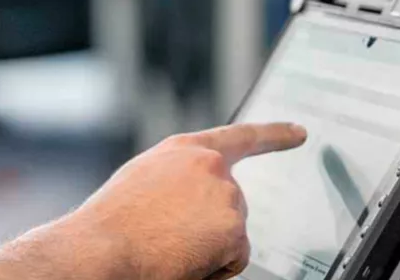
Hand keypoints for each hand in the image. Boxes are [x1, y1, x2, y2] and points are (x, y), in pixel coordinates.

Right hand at [41, 123, 307, 279]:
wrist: (100, 248)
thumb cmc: (111, 224)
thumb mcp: (144, 182)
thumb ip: (178, 179)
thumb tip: (196, 199)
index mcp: (183, 150)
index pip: (239, 138)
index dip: (274, 135)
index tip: (299, 133)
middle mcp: (209, 166)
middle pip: (233, 204)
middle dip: (210, 227)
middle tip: (167, 237)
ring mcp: (224, 195)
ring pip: (232, 233)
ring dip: (209, 248)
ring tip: (167, 247)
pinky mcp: (232, 227)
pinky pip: (235, 258)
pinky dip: (214, 267)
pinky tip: (182, 259)